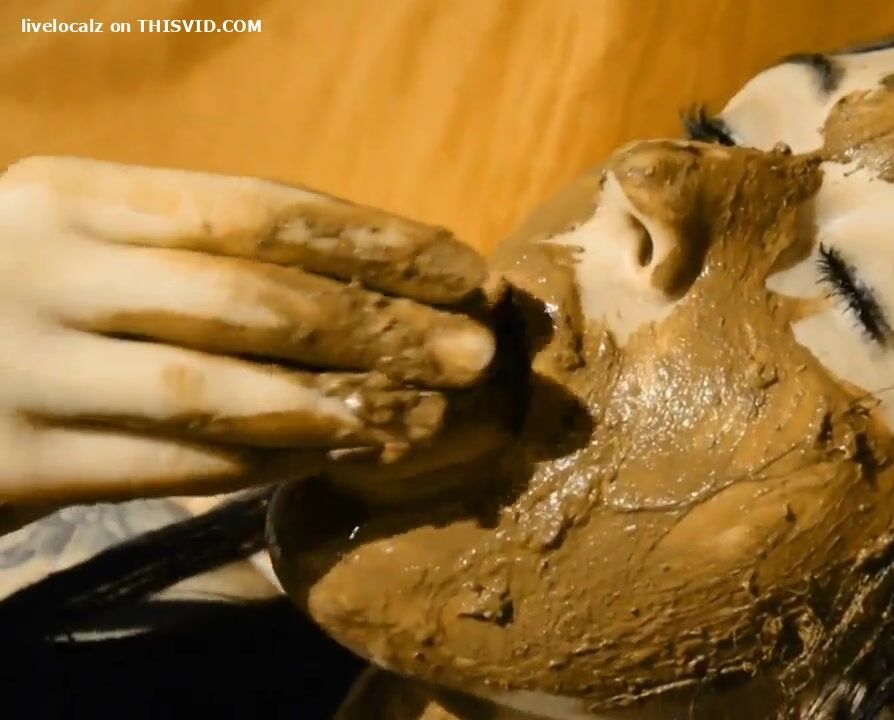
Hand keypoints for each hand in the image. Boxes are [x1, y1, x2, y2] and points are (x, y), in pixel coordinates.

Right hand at [0, 156, 498, 504]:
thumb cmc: (26, 299)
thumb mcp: (91, 244)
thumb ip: (200, 253)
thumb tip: (374, 280)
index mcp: (76, 196)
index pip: (259, 210)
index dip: (375, 240)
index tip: (463, 270)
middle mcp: (48, 269)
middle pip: (254, 298)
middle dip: (381, 325)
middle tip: (476, 351)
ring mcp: (27, 367)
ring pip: (219, 388)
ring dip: (340, 403)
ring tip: (430, 413)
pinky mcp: (21, 461)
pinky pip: (178, 464)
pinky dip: (272, 460)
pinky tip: (342, 453)